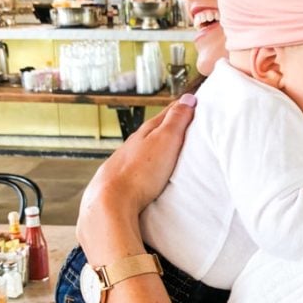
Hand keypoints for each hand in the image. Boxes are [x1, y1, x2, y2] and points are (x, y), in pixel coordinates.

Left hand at [76, 94, 196, 257]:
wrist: (110, 203)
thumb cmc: (140, 173)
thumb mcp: (165, 140)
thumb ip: (176, 120)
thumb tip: (188, 99)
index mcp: (144, 133)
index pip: (166, 114)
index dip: (181, 107)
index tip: (192, 102)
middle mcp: (131, 145)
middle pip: (152, 130)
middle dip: (167, 125)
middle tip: (183, 122)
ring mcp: (122, 163)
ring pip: (141, 149)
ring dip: (154, 147)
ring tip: (167, 149)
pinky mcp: (119, 182)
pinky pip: (135, 168)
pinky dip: (145, 165)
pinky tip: (147, 173)